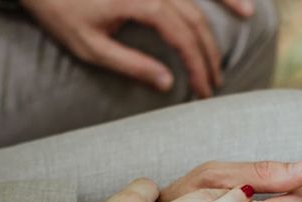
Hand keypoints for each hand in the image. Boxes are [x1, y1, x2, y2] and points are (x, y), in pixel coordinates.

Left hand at [20, 0, 252, 97]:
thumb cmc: (61, 11)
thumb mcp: (92, 47)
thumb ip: (131, 65)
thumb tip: (167, 83)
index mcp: (144, 2)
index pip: (183, 38)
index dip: (197, 67)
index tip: (204, 92)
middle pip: (195, 22)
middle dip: (208, 56)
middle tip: (212, 86)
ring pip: (196, 4)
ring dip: (213, 32)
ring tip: (219, 62)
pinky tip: (240, 7)